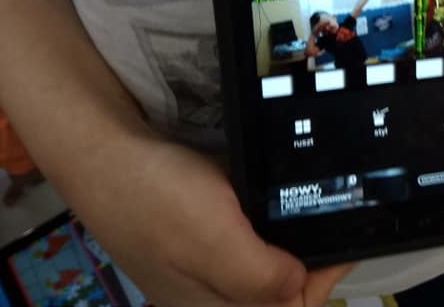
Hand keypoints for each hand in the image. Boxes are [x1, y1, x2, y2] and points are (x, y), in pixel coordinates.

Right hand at [70, 132, 350, 305]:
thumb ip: (262, 277)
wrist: (102, 152)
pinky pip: (236, 246)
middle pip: (272, 296)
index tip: (340, 241)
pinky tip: (265, 202)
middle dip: (305, 265)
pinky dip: (258, 228)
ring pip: (257, 271)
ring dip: (284, 245)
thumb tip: (298, 285)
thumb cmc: (160, 199)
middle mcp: (204, 300)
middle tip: (326, 217)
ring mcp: (194, 271)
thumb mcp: (217, 241)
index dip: (320, 283)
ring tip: (304, 208)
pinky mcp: (187, 243)